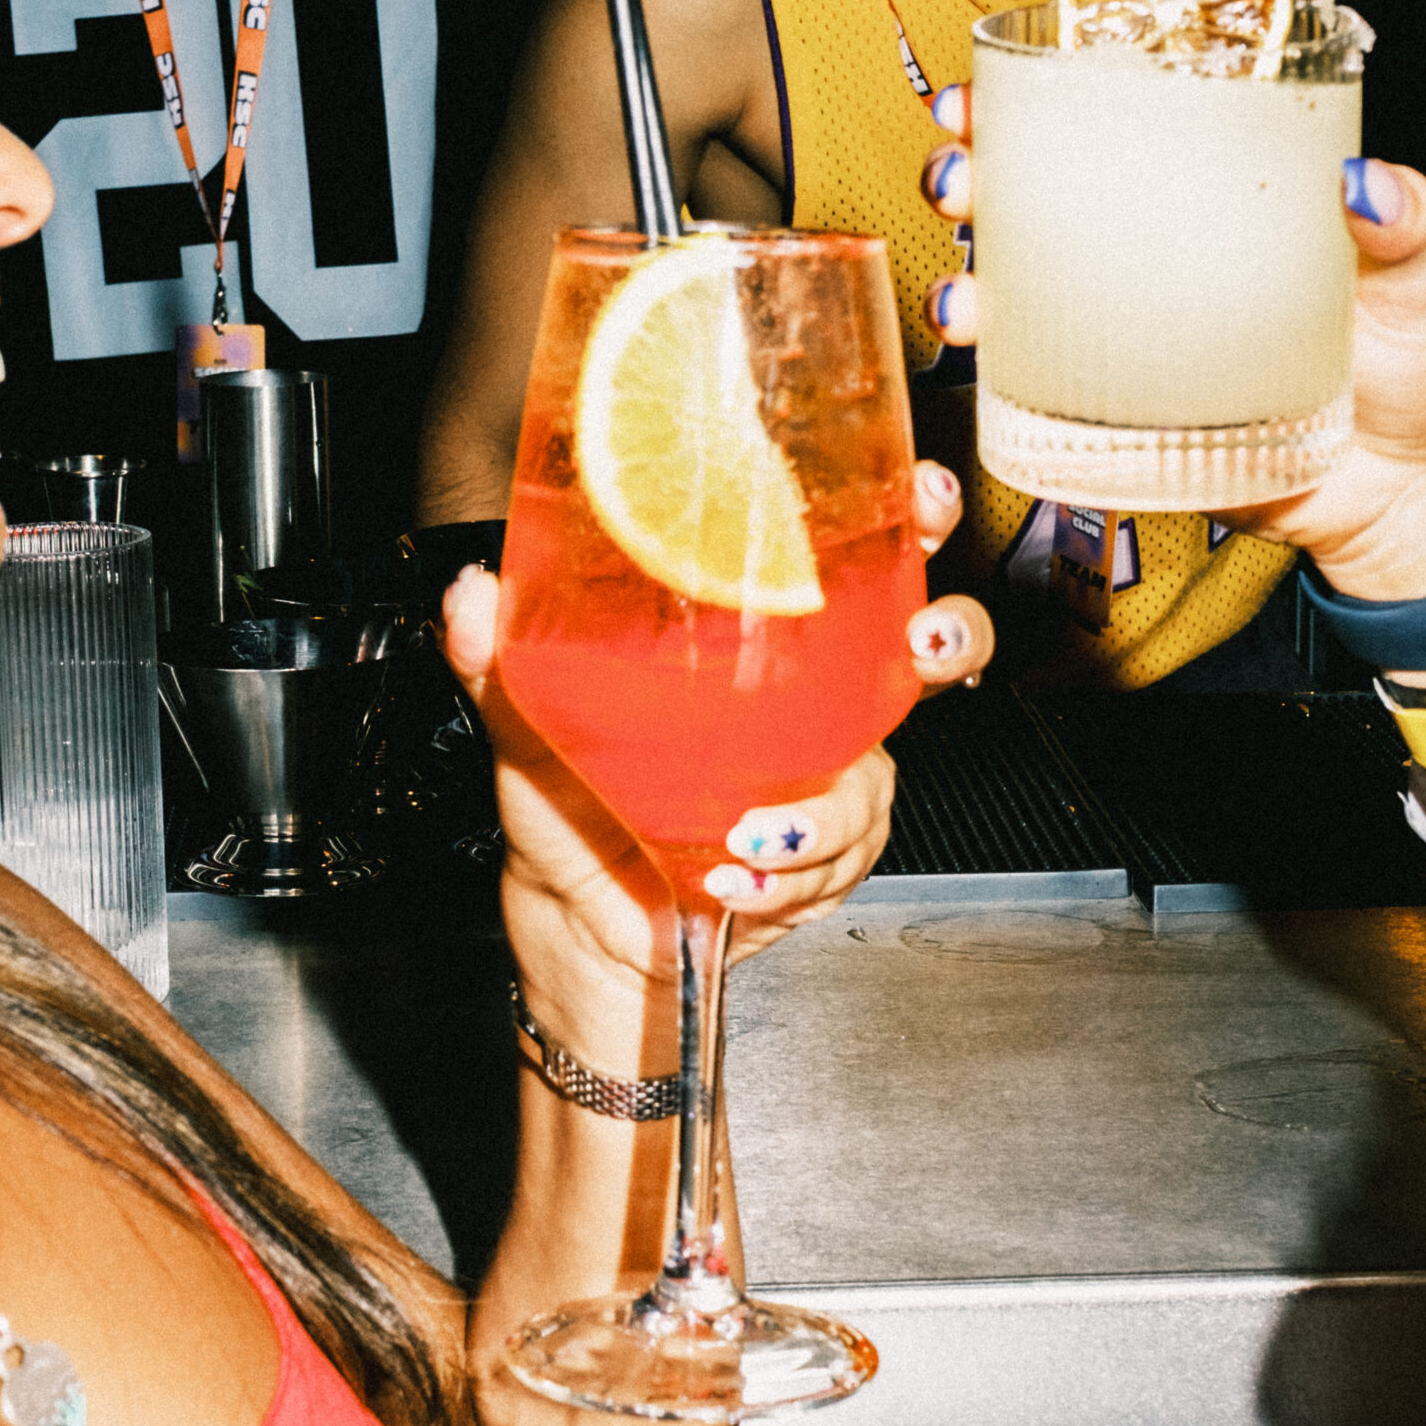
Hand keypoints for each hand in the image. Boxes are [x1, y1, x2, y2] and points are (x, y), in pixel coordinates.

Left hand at [440, 463, 993, 996]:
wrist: (579, 929)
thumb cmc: (572, 811)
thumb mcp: (532, 719)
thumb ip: (502, 655)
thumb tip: (475, 591)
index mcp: (762, 647)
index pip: (857, 563)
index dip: (909, 520)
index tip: (918, 495)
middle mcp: (811, 707)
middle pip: (930, 652)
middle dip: (950, 636)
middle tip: (920, 642)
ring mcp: (825, 783)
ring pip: (879, 776)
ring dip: (825, 808)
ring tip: (749, 830)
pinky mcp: (823, 859)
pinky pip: (843, 858)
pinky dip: (789, 874)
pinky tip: (737, 877)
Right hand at [920, 88, 1425, 601]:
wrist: (1410, 497)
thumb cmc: (1417, 373)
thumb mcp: (1420, 280)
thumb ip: (1406, 225)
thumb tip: (1366, 183)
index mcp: (1215, 201)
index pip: (1114, 129)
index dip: (1039, 97)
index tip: (995, 84)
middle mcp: (1156, 262)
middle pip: (1035, 204)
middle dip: (969, 181)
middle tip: (963, 181)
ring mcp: (1132, 343)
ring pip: (1021, 299)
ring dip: (967, 288)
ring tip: (968, 300)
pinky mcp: (1128, 423)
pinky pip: (1047, 398)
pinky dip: (1000, 383)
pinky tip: (987, 370)